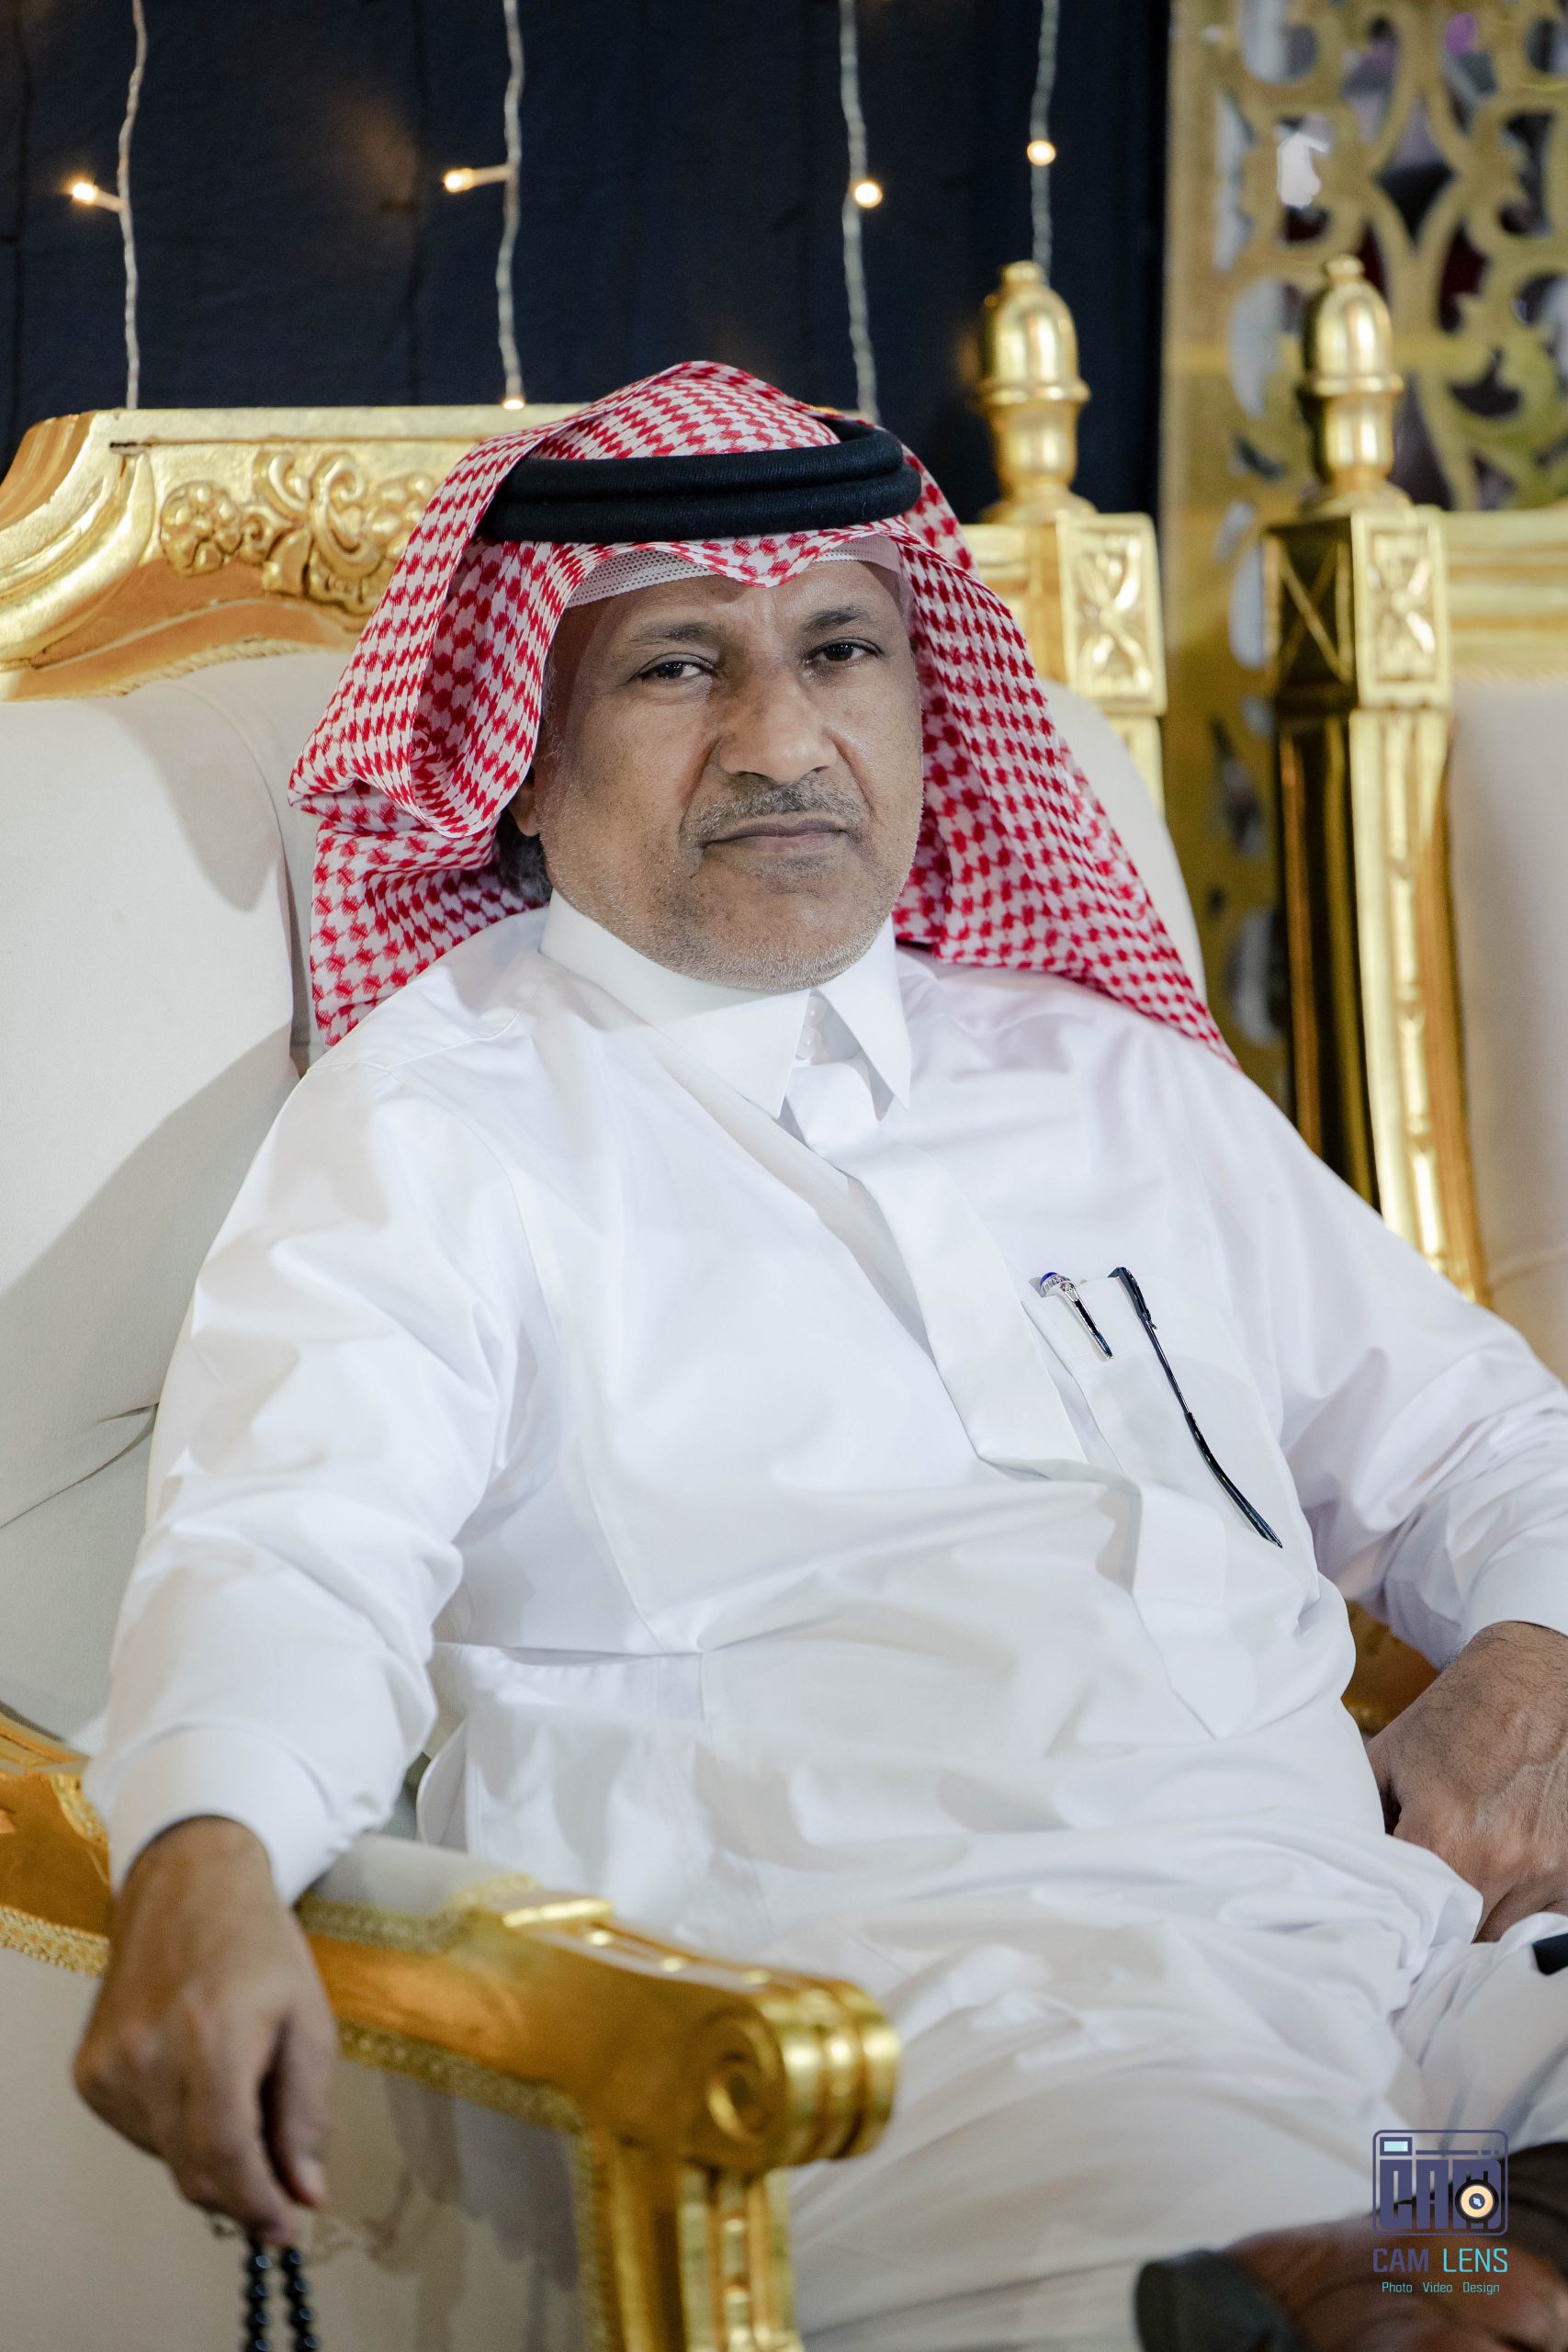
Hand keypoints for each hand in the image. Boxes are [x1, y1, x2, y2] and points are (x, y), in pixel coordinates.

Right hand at [73, 1815, 336, 2241]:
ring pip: (166, 2157)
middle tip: (279, 2192)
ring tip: (240, 2094)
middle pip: (194, 2169)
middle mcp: (148, 2057)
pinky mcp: (89, 2072)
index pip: (225, 2156)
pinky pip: (140, 2132)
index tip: (286, 2230)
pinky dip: (176, 2129)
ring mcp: (110, 2066)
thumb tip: (303, 2192)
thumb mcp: (309, 2020)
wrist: (187, 1888)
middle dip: (241, 2192)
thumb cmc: (261, 1948)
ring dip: (210, 2155)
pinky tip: (197, 2080)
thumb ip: (306, 2112)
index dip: (257, 2204)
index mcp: (210, 2037)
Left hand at [1367, 1619, 1567, 1939]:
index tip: (1387, 1918)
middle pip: (1461, 1937)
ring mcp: (1548, 1869)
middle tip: (1424, 1911)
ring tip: (1466, 1891)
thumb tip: (1340, 1865)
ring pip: (1505, 1934)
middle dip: (1439, 1929)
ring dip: (1483, 1923)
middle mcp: (1502, 1859)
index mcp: (1445, 1832)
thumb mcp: (1392, 1754)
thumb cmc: (1461, 1712)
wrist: (1540, 1677)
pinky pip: (1547, 1919)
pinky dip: (1524, 1911)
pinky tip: (1505, 1883)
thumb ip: (1364, 1816)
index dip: (1395, 1920)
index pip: (1410, 1914)